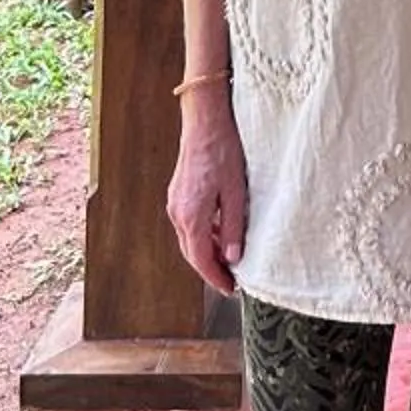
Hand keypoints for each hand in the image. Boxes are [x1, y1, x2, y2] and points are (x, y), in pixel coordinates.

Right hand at [166, 95, 248, 293]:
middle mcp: (177, 213)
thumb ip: (234, 227)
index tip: (231, 290)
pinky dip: (204, 235)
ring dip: (208, 252)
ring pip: (190, 239)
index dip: (216, 278)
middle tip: (231, 281)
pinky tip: (221, 233)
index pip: (201, 259)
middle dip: (211, 269)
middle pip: (192, 253)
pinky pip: (189, 224)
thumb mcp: (236, 191)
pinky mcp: (178, 195)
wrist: (204, 121)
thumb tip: (234, 257)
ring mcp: (175, 203)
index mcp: (191, 216)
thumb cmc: (223, 151)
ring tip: (230, 260)